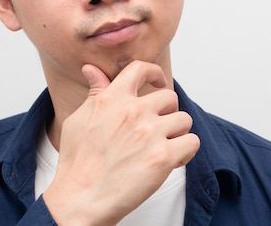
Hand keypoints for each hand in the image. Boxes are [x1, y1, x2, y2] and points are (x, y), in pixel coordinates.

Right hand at [42, 61, 199, 224]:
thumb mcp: (79, 120)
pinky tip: (171, 161)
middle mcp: (133, 111)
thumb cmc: (78, 164)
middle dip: (167, 113)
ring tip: (161, 149)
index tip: (158, 82)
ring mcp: (150, 133)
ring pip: (184, 120)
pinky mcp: (163, 156)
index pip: (140, 69)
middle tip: (156, 131)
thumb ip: (94, 93)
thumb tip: (92, 69)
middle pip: (170, 97)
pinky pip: (192, 142)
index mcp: (112, 99)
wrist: (79, 201)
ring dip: (177, 134)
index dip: (154, 73)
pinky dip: (185, 152)